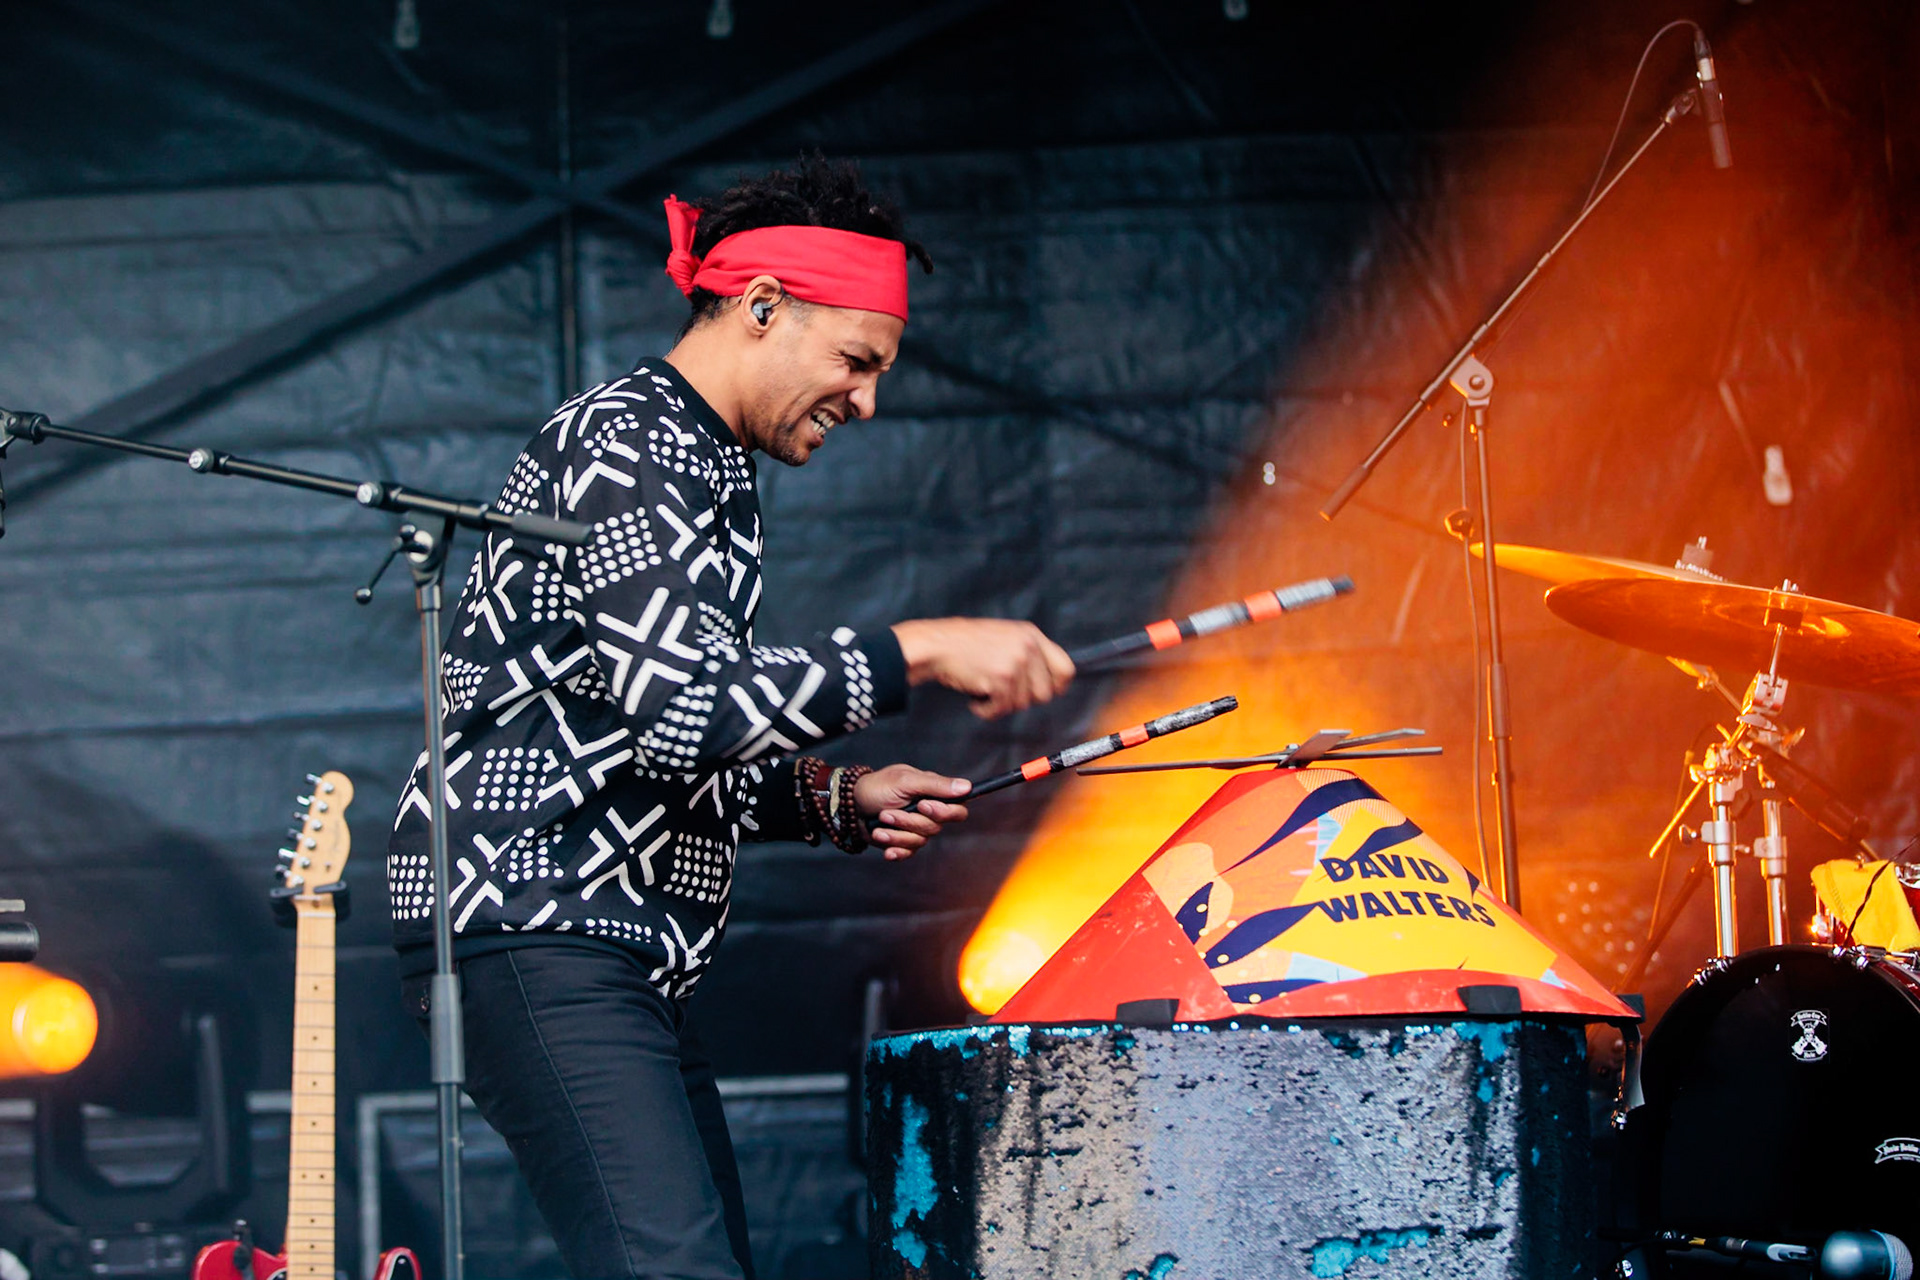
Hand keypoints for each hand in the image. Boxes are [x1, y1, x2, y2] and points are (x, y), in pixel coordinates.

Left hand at [853, 765, 969, 860]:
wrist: (849, 805)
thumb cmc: (876, 787)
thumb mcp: (905, 781)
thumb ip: (936, 785)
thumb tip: (966, 786)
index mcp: (932, 794)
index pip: (957, 809)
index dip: (944, 812)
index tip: (923, 806)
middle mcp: (928, 813)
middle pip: (935, 828)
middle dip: (909, 822)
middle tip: (888, 813)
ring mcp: (915, 829)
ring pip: (919, 842)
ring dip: (896, 834)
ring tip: (879, 823)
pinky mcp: (902, 842)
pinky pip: (907, 853)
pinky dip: (895, 849)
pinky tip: (884, 843)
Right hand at [891, 618, 1073, 719]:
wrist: (936, 645)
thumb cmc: (966, 646)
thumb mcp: (1005, 638)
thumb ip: (1029, 654)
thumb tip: (1052, 684)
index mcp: (1032, 635)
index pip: (1066, 669)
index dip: (1056, 688)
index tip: (1039, 693)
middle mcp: (1028, 647)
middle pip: (1044, 694)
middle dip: (1022, 699)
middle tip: (1001, 692)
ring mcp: (1015, 662)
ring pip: (1022, 704)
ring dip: (1001, 705)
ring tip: (984, 689)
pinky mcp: (1001, 679)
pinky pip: (1002, 710)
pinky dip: (986, 711)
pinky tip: (975, 698)